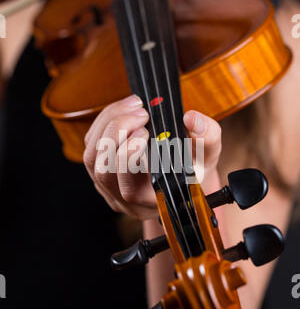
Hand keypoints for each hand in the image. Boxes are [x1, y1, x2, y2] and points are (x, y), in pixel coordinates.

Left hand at [83, 95, 221, 219]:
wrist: (178, 175)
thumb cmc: (192, 168)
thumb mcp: (208, 155)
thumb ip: (208, 137)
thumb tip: (191, 118)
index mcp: (152, 201)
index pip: (130, 190)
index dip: (129, 160)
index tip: (146, 132)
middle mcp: (126, 200)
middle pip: (104, 171)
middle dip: (117, 133)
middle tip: (141, 114)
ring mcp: (108, 187)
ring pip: (93, 157)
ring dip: (109, 124)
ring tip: (135, 106)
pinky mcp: (99, 169)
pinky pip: (90, 145)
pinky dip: (104, 121)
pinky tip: (125, 110)